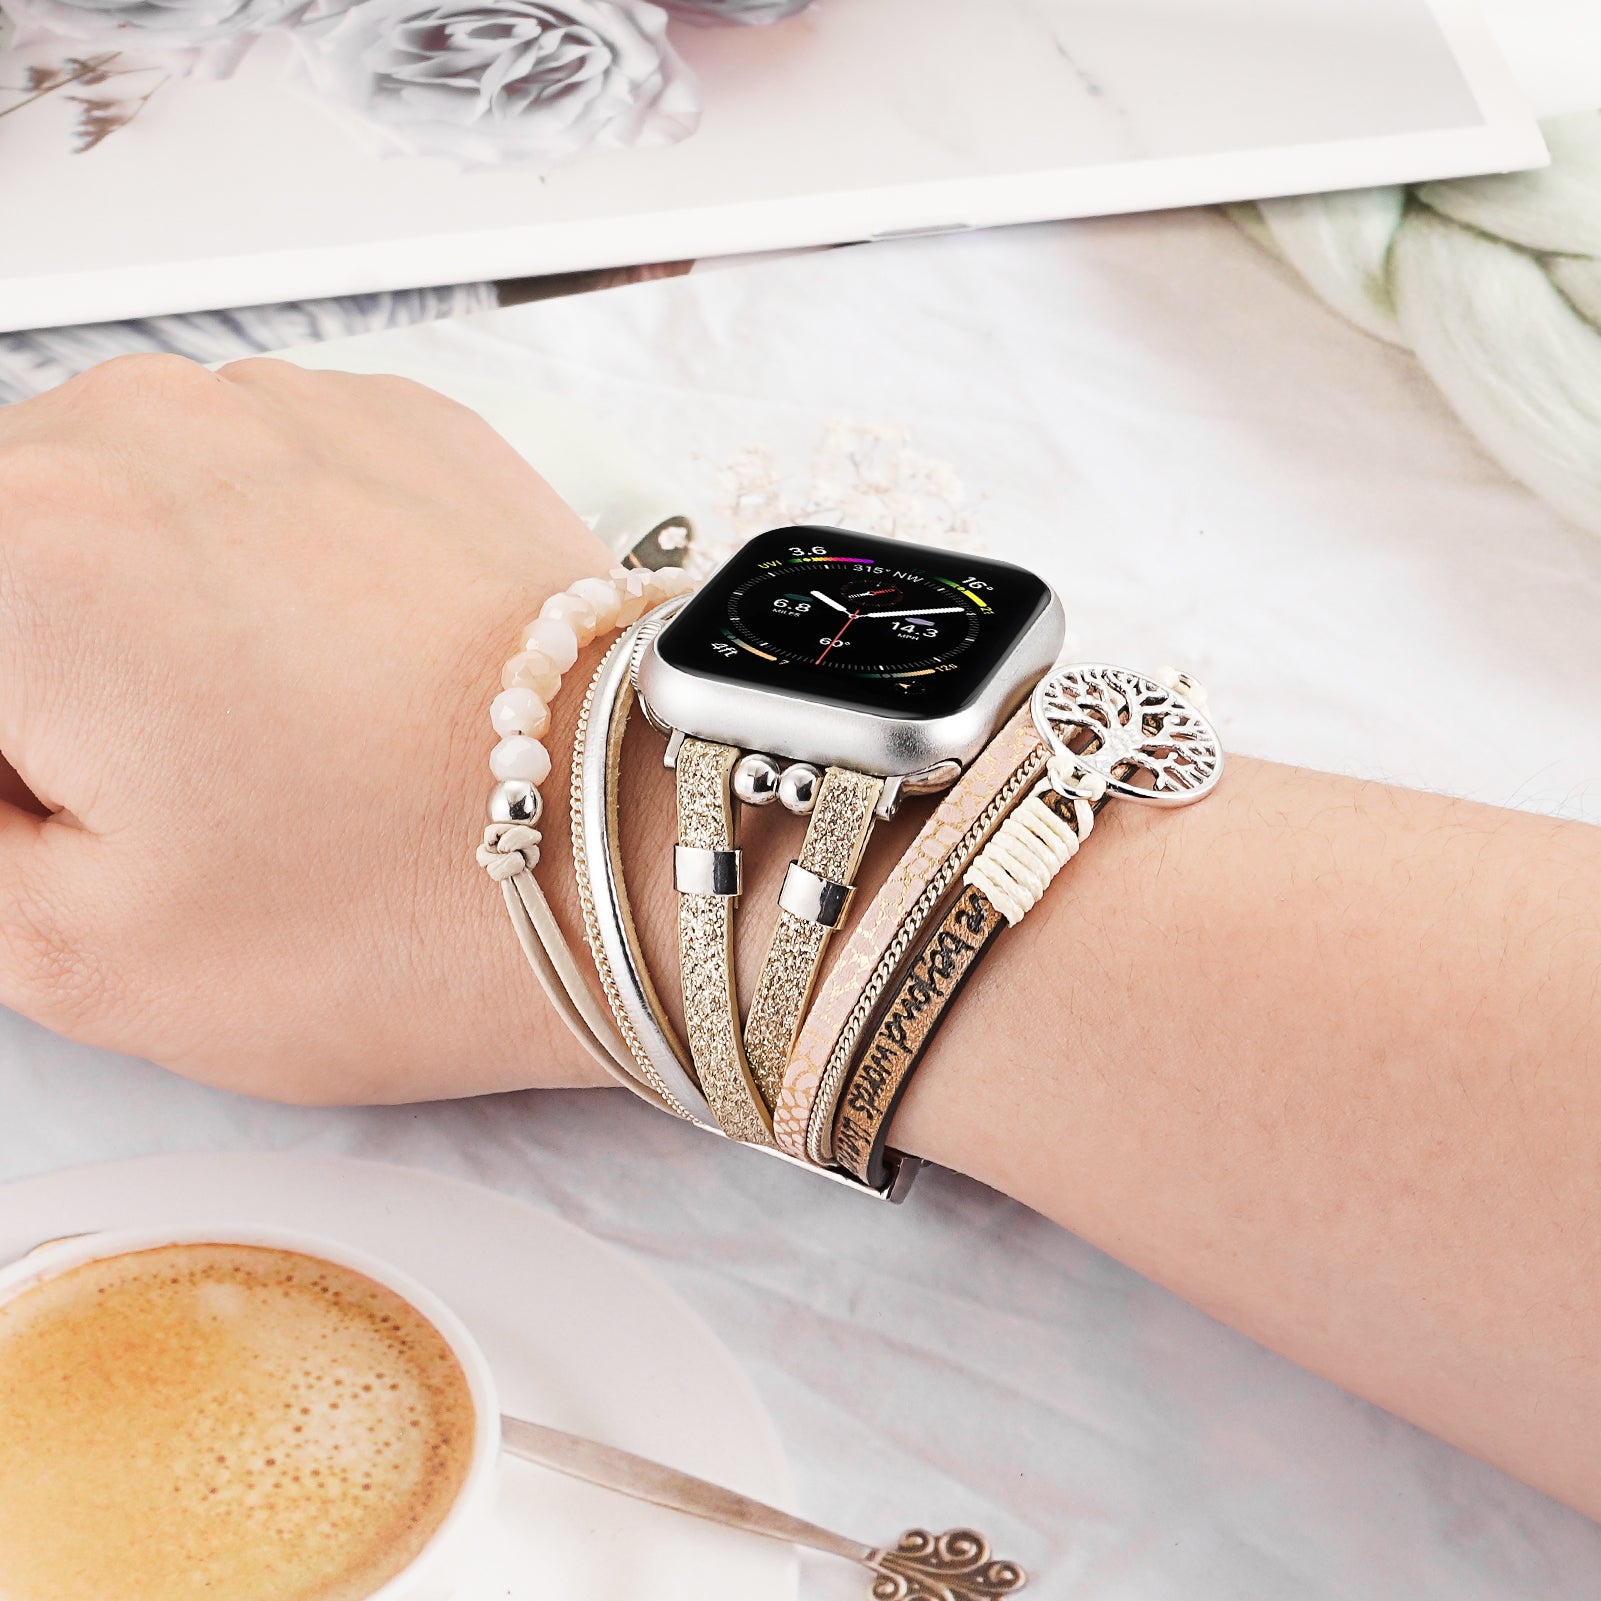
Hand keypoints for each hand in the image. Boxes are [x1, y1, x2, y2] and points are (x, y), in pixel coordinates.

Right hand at [0, 354, 616, 1102]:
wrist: (639, 846)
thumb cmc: (403, 911)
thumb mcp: (78, 951)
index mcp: (16, 552)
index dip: (14, 766)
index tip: (61, 809)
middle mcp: (137, 430)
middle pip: (7, 560)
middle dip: (40, 677)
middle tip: (163, 792)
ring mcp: (282, 408)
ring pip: (120, 505)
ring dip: (142, 609)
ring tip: (269, 733)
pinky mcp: (396, 424)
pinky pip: (254, 479)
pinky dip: (257, 559)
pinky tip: (344, 666)